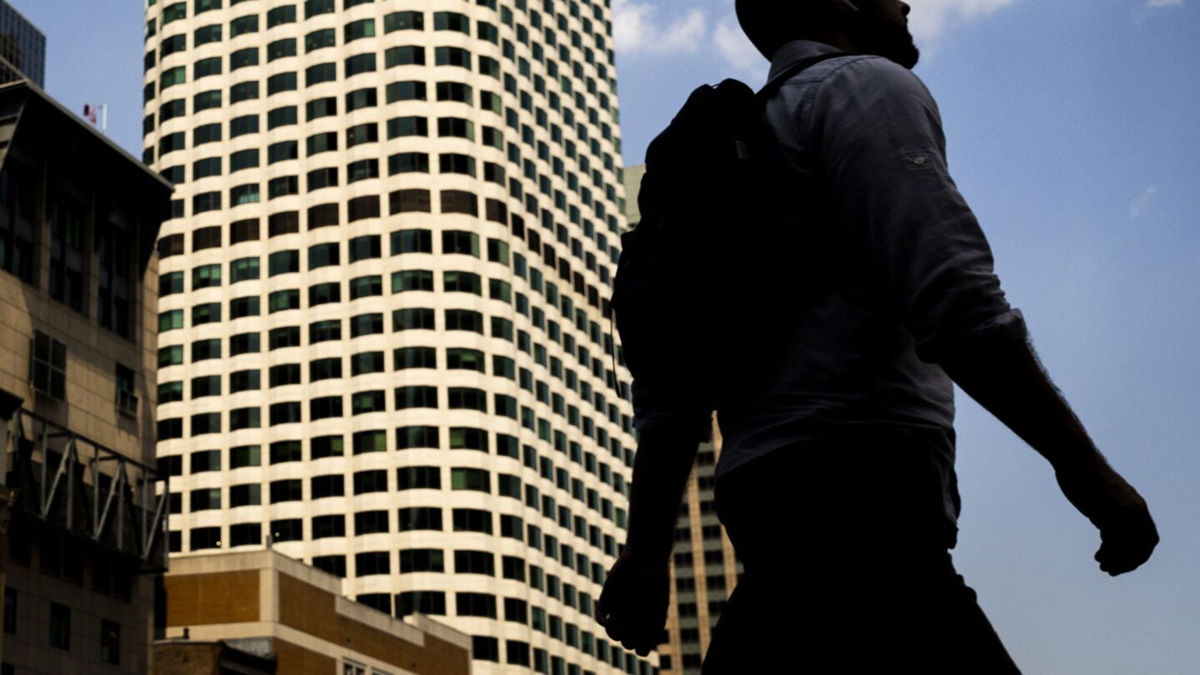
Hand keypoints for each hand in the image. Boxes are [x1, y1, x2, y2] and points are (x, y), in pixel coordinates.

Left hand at [597, 550, 669, 655]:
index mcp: (648, 624)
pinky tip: (610, 616)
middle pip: (627, 643)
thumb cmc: (656, 578)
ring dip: (616, 631)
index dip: (642, 647)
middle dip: (629, 637)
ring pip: (613, 634)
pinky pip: (601, 618)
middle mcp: (634, 619)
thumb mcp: (659, 602)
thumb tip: (641, 649)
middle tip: (634, 621)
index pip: (642, 649)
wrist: (644, 556)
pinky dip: (604, 621)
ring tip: (624, 617)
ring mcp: (620, 611)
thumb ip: (653, 625)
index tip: (645, 634)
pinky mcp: (607, 601)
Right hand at [1055, 455, 1158, 575]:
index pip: (1148, 537)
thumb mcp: (1106, 496)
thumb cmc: (1085, 474)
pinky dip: (1109, 554)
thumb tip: (1107, 528)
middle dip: (1130, 561)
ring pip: (1129, 546)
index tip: (1124, 562)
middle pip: (1143, 545)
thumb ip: (1111, 511)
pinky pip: (1114, 541)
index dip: (1139, 553)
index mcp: (1137, 505)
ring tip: (1104, 567)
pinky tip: (1098, 557)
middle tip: (1113, 570)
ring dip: (1118, 561)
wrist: (1075, 458)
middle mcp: (1135, 510)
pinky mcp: (1109, 512)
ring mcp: (1123, 511)